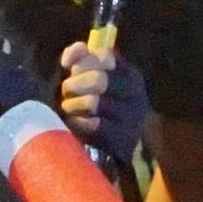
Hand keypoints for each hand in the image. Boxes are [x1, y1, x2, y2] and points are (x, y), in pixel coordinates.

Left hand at [56, 37, 148, 163]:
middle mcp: (136, 94)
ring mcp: (132, 118)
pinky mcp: (122, 140)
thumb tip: (76, 51)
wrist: (111, 150)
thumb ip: (82, 59)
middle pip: (99, 79)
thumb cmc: (96, 106)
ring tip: (69, 108)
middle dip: (74, 84)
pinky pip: (92, 126)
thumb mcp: (91, 78)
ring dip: (73, 105)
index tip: (70, 68)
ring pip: (93, 102)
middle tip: (67, 92)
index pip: (106, 57)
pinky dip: (77, 123)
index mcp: (130, 74)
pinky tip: (76, 124)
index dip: (83, 61)